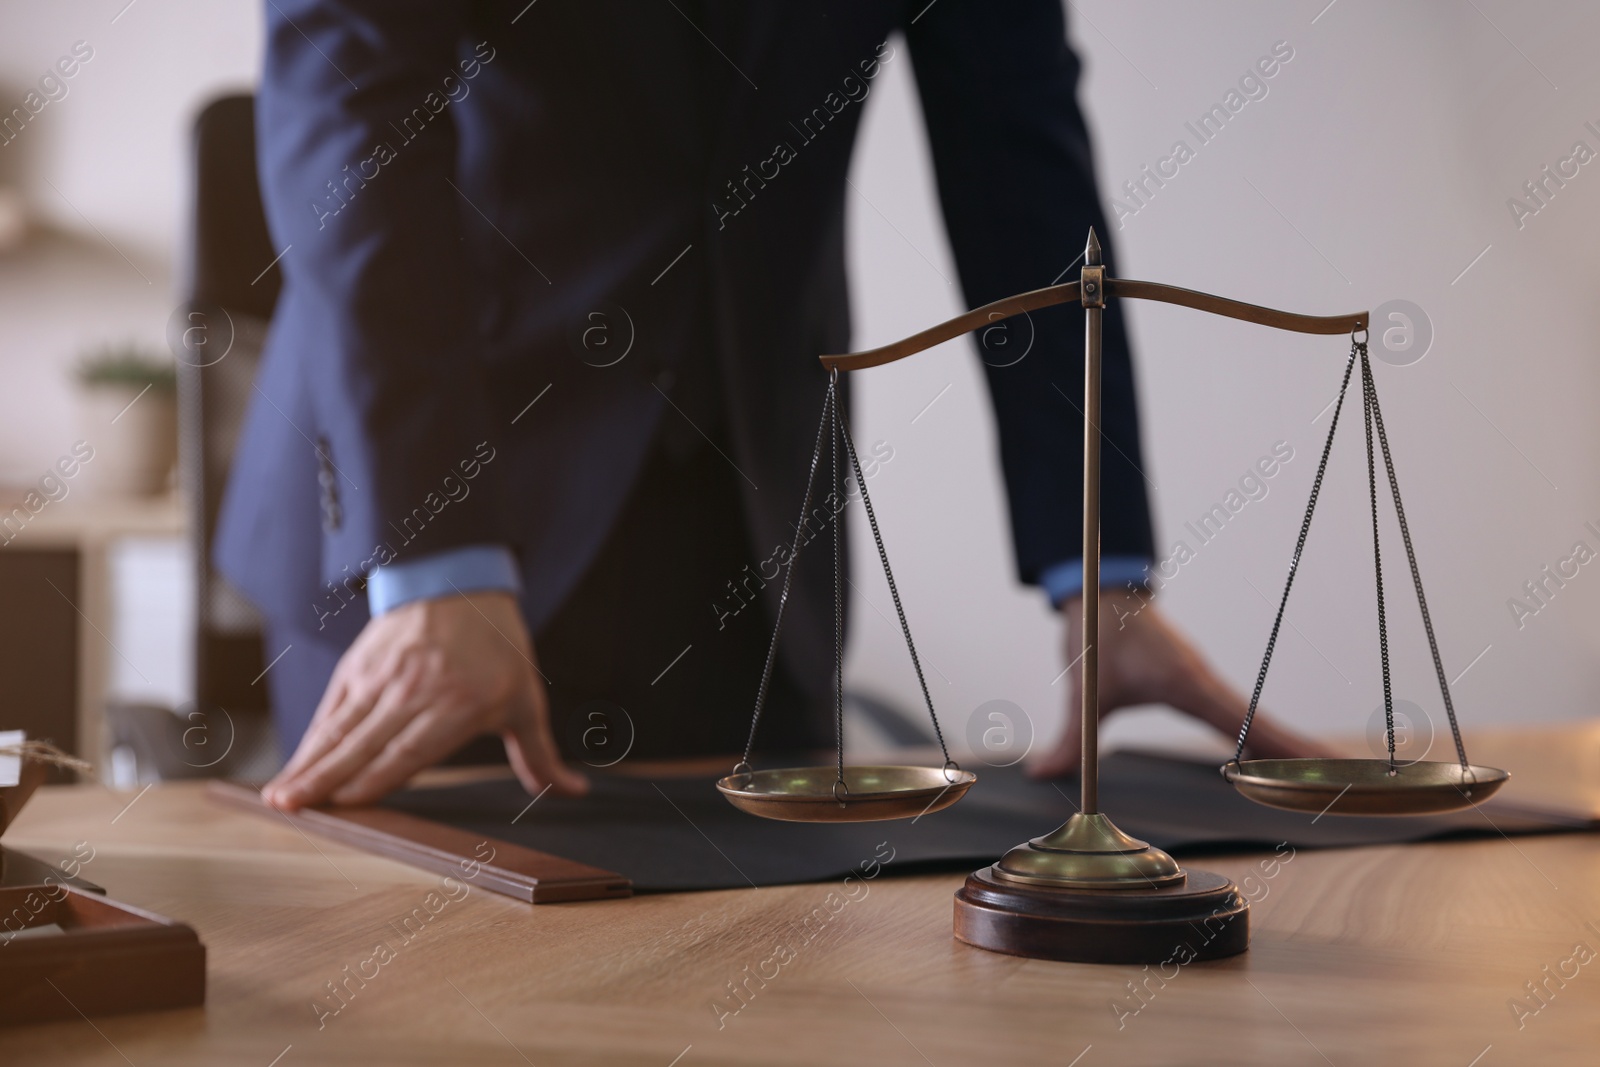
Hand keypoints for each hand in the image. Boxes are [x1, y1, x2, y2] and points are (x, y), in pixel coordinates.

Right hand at [263, 591, 587, 809]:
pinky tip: (296, 766)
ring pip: (339, 728)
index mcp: (458, 704)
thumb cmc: (499, 648)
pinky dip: (312, 739)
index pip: (408, 751)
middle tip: (290, 808)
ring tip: (278, 796)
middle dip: (325, 780)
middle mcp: (415, 691)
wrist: (462, 579)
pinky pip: (332, 709)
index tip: (343, 806)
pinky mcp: (359, 664)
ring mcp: (382, 676)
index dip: (373, 781)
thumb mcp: (526, 699)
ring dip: (307, 763)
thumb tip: (575, 791)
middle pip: (364, 744)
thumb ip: (540, 754)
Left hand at [1027, 588, 1334, 777]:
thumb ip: (1071, 736)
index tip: (1322, 763)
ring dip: (1287, 745)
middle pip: (1263, 725)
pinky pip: (1238, 714)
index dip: (1282, 746)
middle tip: (1346, 781)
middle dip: (1301, 754)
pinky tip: (1274, 758)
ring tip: (1327, 776)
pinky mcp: (1197, 682)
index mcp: (1188, 682)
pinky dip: (1261, 735)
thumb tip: (1044, 772)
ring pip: (1254, 719)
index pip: (1244, 722)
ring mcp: (1205, 681)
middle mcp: (1205, 682)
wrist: (1101, 590)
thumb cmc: (1097, 634)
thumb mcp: (1084, 689)